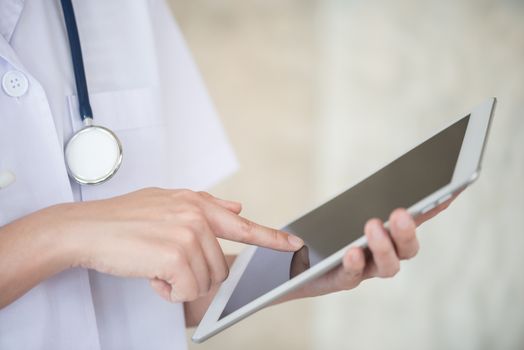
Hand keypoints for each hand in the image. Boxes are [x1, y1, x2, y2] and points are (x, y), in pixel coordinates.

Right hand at [46, 188, 303, 302]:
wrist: (86, 229)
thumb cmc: (123, 219)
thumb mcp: (166, 202)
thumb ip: (205, 205)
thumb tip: (237, 209)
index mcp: (197, 204)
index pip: (243, 226)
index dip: (272, 238)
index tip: (294, 244)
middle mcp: (197, 216)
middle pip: (220, 267)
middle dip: (195, 274)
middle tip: (167, 264)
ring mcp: (188, 234)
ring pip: (204, 281)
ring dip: (179, 283)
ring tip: (156, 266)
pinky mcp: (176, 254)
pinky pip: (186, 290)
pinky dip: (168, 292)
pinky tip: (151, 275)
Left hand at [283, 194, 456, 299]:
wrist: (291, 262)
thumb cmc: (317, 232)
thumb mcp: (332, 211)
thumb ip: (353, 201)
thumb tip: (375, 190)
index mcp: (384, 232)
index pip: (415, 219)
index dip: (433, 207)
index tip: (450, 191)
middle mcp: (380, 254)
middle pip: (406, 248)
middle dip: (407, 231)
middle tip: (399, 213)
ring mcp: (363, 269)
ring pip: (387, 266)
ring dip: (384, 248)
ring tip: (373, 226)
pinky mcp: (340, 280)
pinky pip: (352, 276)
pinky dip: (354, 264)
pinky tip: (352, 252)